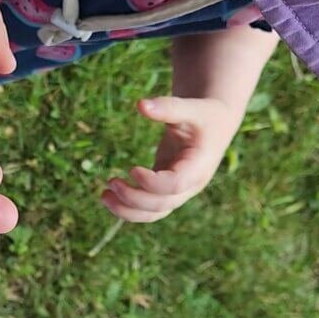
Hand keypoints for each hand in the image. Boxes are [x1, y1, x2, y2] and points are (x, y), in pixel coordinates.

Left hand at [101, 96, 241, 222]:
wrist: (215, 125)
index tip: (132, 169)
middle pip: (162, 204)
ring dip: (127, 210)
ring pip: (154, 213)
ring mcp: (179, 191)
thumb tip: (140, 104)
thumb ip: (168, 107)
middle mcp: (190, 184)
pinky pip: (149, 208)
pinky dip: (129, 207)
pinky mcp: (167, 190)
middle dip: (134, 198)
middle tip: (110, 181)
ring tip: (103, 196)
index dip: (152, 182)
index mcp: (199, 166)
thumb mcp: (191, 107)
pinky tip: (110, 196)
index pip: (175, 185)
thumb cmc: (204, 114)